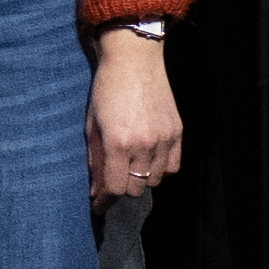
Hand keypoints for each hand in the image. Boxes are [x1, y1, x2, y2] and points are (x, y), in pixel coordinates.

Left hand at [84, 24, 180, 203]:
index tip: (98, 206)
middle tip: (111, 181)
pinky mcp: (177, 133)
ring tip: (129, 167)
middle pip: (135, 189)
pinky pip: (172, 167)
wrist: (134, 62)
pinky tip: (148, 160)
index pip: (114, 188)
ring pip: (155, 181)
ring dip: (140, 180)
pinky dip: (159, 169)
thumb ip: (94, 159)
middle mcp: (143, 145)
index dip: (104, 201)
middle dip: (120, 189)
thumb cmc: (105, 91)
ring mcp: (164, 140)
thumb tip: (95, 190)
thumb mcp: (91, 125)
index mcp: (117, 143)